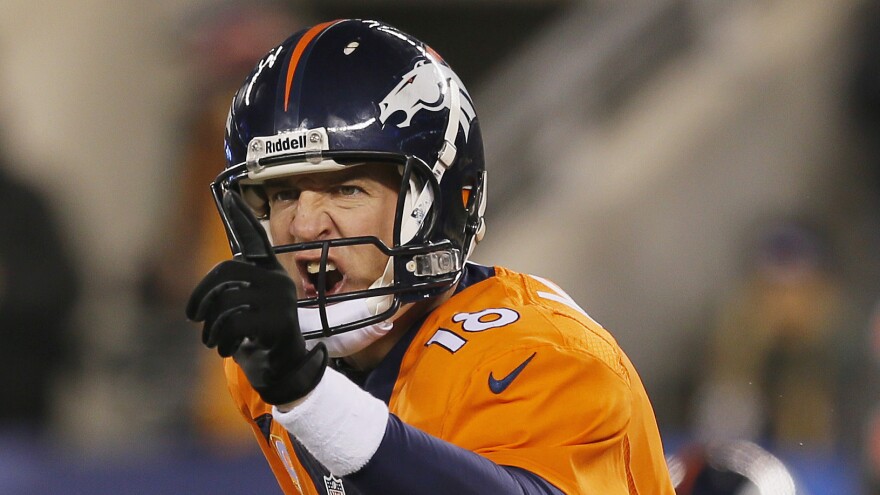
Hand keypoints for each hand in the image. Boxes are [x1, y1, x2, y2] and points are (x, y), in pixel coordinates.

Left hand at [185, 190, 326, 404]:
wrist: (284, 370)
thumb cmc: (259, 337)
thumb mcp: (245, 311)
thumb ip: (233, 293)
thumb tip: (207, 291)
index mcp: (270, 272)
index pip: (255, 238)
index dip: (242, 217)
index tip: (228, 195)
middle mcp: (278, 279)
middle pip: (227, 271)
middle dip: (202, 295)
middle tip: (193, 317)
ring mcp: (281, 299)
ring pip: (227, 301)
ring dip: (212, 328)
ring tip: (212, 341)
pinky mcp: (279, 321)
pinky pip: (235, 322)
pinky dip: (224, 339)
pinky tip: (227, 349)